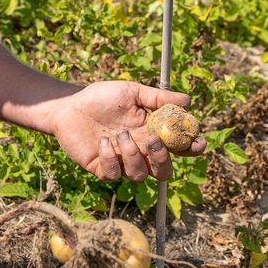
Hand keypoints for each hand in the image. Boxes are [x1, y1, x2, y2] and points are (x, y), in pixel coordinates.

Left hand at [48, 81, 206, 181]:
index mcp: (151, 134)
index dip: (192, 148)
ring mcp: (121, 163)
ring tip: (119, 133)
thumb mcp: (131, 92)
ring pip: (139, 175)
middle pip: (164, 171)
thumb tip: (187, 100)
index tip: (197, 141)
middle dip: (163, 159)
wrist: (70, 105)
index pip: (178, 148)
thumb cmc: (101, 98)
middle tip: (153, 140)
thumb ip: (157, 98)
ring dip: (133, 155)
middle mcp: (140, 152)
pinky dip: (110, 158)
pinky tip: (103, 140)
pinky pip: (113, 175)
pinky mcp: (101, 168)